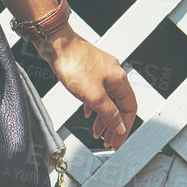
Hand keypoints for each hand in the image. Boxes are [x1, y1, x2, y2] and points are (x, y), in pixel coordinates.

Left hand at [36, 29, 136, 150]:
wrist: (56, 44)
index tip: (117, 142)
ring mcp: (102, 71)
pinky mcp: (90, 69)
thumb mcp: (94, 96)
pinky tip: (88, 111)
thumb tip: (120, 127)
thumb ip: (109, 113)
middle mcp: (114, 74)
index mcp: (120, 80)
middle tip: (108, 141)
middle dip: (114, 125)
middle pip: (120, 106)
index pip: (130, 109)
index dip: (124, 128)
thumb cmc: (74, 65)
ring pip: (108, 99)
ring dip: (104, 117)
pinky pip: (98, 91)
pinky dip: (95, 104)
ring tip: (97, 131)